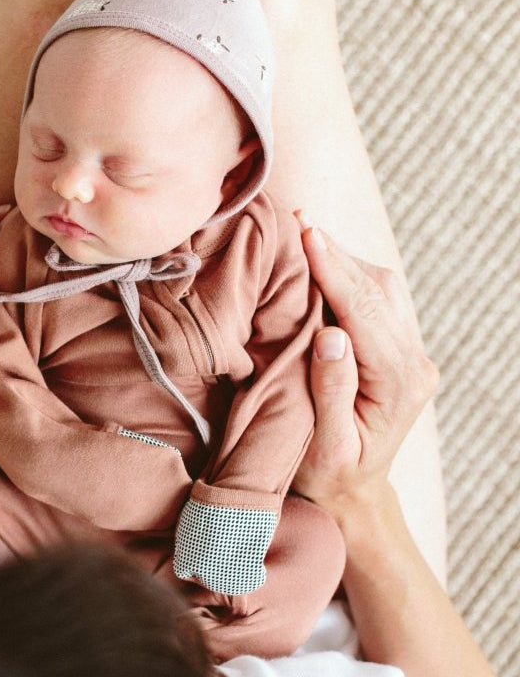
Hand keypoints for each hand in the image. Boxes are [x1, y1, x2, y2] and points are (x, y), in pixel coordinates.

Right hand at [291, 217, 438, 513]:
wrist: (353, 493)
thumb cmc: (329, 474)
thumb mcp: (328, 445)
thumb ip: (333, 391)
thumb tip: (332, 335)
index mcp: (398, 385)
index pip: (363, 312)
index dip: (333, 270)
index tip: (307, 233)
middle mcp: (414, 363)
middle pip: (378, 290)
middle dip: (337, 252)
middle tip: (298, 219)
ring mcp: (412, 354)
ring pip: (383, 287)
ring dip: (344, 258)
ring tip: (306, 232)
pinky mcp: (401, 349)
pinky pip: (380, 299)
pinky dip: (350, 274)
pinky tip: (325, 260)